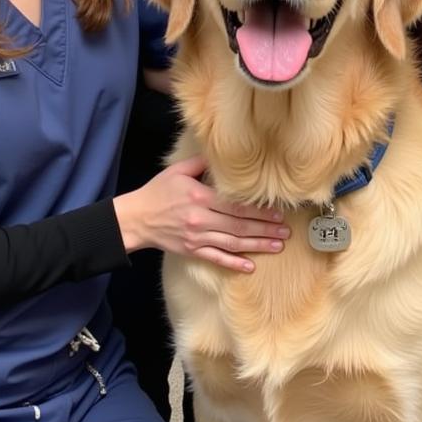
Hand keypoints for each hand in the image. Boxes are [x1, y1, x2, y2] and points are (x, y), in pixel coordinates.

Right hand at [113, 154, 289, 271]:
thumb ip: (201, 163)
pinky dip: (234, 264)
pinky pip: (216, 258)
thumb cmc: (157, 191)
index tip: (277, 212)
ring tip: (278, 245)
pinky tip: (251, 267)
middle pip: (239, 225)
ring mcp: (197, 237)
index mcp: (200, 197)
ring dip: (258, 245)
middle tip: (286, 230)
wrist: (136, 219)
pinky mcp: (192, 251)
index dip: (259, 210)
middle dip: (265, 227)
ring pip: (233, 243)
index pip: (236, 205)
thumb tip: (222, 155)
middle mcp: (201, 219)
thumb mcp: (177, 171)